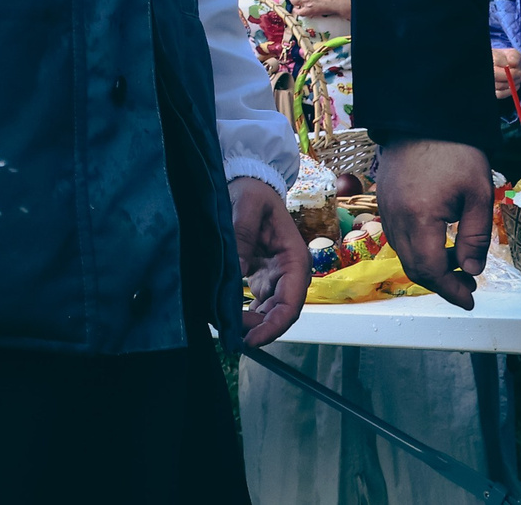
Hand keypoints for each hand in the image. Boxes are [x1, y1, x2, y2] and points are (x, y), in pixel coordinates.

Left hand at [230, 177, 309, 346]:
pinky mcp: (262, 277)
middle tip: (231, 338)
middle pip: (280, 312)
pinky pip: (258, 303)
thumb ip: (243, 234)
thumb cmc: (251, 191)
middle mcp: (290, 272)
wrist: (248, 183)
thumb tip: (239, 271)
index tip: (251, 338)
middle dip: (259, 329)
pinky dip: (245, 314)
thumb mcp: (247, 204)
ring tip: (225, 329)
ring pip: (269, 311)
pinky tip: (226, 318)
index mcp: (294, 258)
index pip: (291, 303)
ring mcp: (276, 277)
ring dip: (251, 324)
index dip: (273, 325)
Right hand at [375, 138, 493, 310]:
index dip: (451, 290)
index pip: (430, 270)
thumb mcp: (478, 195)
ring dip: (428, 266)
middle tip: (468, 286)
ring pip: (403, 253)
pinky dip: (417, 248)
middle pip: (413, 267)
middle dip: (441, 283)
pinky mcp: (384, 199)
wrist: (423, 115)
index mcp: (419, 219)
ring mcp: (385, 208)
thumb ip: (475, 237)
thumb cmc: (456, 152)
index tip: (471, 299)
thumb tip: (472, 270)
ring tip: (457, 262)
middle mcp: (395, 218)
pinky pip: (397, 235)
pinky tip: (437, 241)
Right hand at [491, 47, 520, 98]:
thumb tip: (512, 63)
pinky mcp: (491, 90)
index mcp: (489, 56)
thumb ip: (514, 56)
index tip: (519, 70)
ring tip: (519, 78)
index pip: (497, 61)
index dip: (510, 67)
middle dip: (512, 76)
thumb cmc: (506, 59)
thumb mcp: (512, 54)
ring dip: (512, 83)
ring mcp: (488, 80)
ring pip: (499, 85)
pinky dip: (509, 91)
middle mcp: (486, 69)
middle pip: (496, 75)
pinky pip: (499, 94)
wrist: (500, 65)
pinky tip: (514, 86)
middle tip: (520, 74)